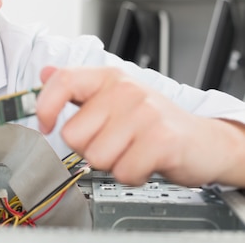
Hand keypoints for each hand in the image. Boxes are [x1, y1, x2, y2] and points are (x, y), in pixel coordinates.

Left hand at [36, 66, 244, 186]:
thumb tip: (45, 73)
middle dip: (88, 148)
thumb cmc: (152, 122)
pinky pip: (122, 172)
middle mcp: (125, 90)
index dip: (45, 106)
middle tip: (113, 142)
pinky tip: (145, 162)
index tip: (45, 125)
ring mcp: (145, 113)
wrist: (203, 140)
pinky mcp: (161, 139)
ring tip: (131, 151)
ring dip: (112, 163)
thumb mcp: (113, 98)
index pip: (63, 81)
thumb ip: (77, 88)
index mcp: (108, 78)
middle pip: (73, 134)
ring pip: (95, 157)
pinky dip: (132, 175)